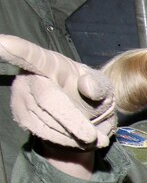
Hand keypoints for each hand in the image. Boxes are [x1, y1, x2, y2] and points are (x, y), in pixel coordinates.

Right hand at [0, 34, 115, 148]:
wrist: (82, 114)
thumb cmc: (89, 92)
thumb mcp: (101, 86)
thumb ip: (98, 85)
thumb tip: (87, 86)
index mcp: (49, 62)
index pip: (31, 55)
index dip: (16, 49)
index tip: (2, 43)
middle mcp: (29, 76)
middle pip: (48, 100)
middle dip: (72, 121)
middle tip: (92, 137)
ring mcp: (21, 96)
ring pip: (46, 121)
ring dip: (71, 134)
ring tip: (89, 136)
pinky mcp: (20, 115)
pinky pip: (42, 132)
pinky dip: (63, 140)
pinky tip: (74, 137)